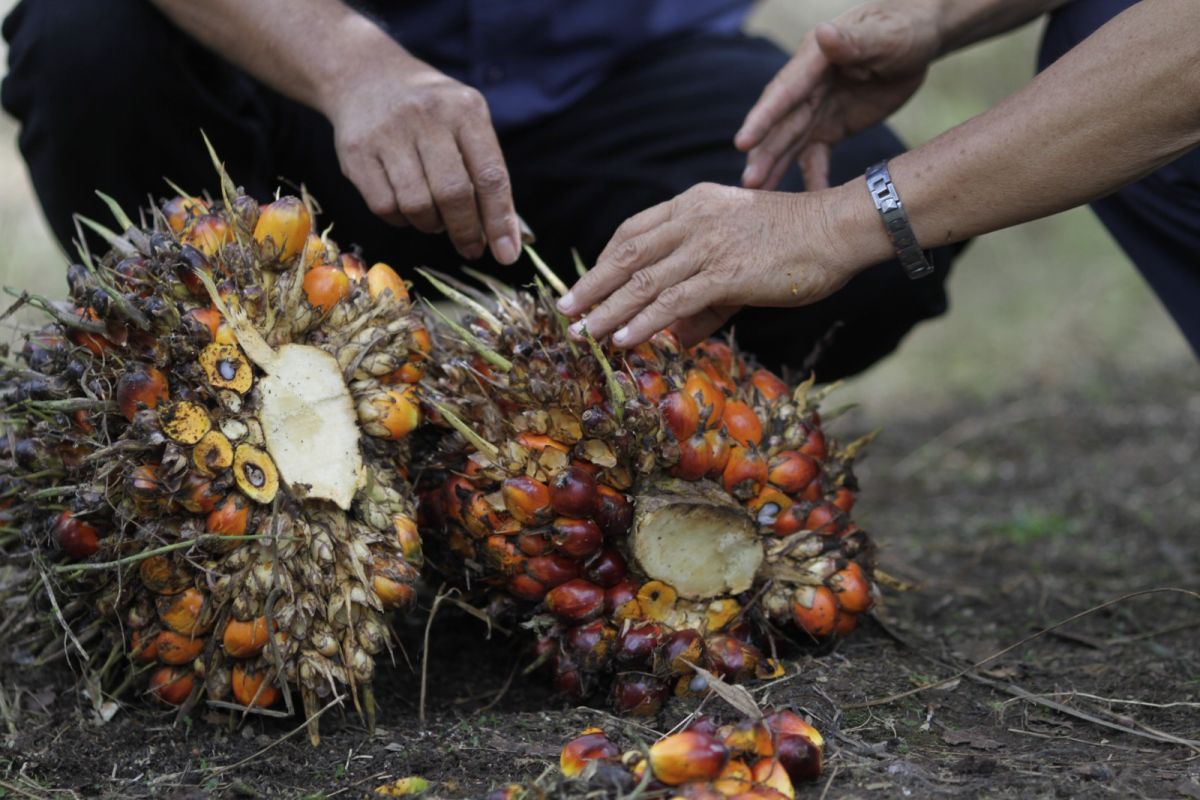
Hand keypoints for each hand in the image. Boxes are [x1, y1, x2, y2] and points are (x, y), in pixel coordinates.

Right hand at [322, 49, 520, 263]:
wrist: (364, 76)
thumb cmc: (430, 112)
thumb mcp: (466, 123)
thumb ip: (486, 172)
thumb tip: (510, 236)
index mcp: (465, 110)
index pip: (490, 176)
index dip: (500, 220)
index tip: (507, 254)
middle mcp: (426, 116)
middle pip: (453, 194)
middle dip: (466, 231)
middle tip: (471, 248)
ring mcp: (387, 132)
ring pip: (417, 206)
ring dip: (431, 224)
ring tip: (435, 217)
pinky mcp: (356, 151)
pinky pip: (384, 207)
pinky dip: (401, 219)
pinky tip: (406, 208)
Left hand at [556, 183, 869, 347]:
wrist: (838, 229)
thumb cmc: (796, 242)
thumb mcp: (741, 262)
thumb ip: (705, 301)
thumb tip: (677, 337)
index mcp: (693, 205)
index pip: (633, 231)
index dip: (605, 261)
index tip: (586, 286)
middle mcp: (692, 219)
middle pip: (627, 254)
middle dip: (592, 286)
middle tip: (565, 312)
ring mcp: (707, 244)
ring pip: (642, 281)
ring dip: (608, 311)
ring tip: (583, 333)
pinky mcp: (725, 272)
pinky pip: (672, 301)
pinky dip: (643, 322)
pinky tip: (623, 339)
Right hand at [737, 2, 940, 191]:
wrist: (918, 40)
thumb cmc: (902, 28)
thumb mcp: (884, 35)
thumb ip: (853, 40)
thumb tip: (823, 33)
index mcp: (815, 61)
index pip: (785, 93)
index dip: (763, 118)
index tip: (743, 143)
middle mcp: (807, 87)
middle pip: (781, 124)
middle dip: (764, 153)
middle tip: (748, 184)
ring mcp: (818, 109)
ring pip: (791, 143)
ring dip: (774, 168)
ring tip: (759, 195)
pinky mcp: (831, 127)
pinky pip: (817, 157)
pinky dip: (813, 178)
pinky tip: (809, 201)